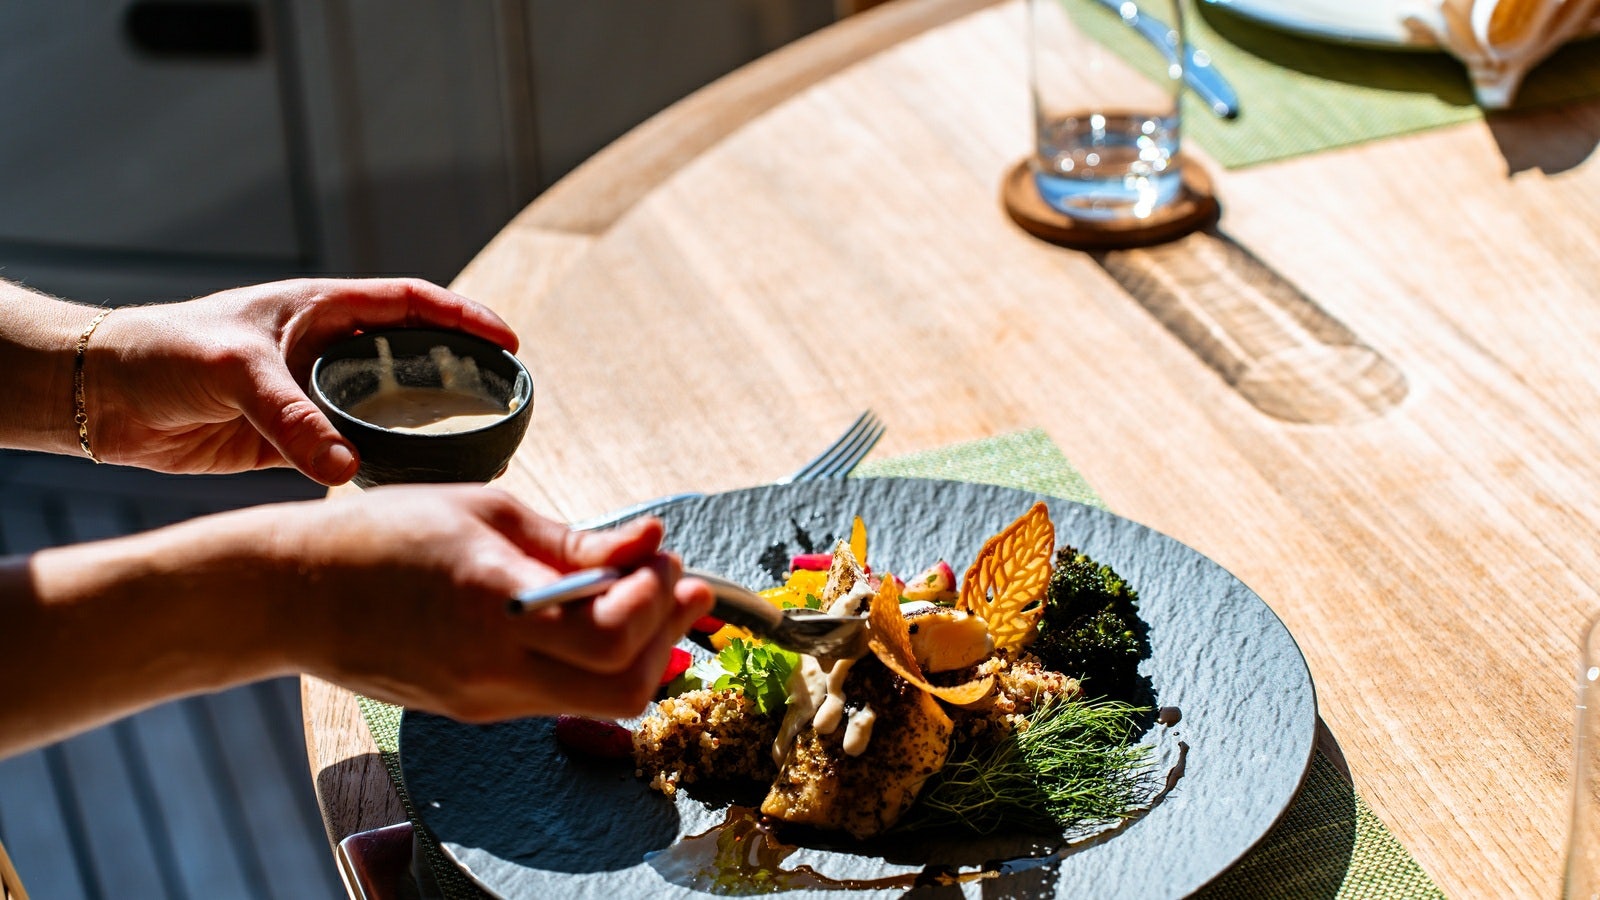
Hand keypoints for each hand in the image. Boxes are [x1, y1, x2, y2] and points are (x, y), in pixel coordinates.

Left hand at [86, 278, 517, 483]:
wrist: (102, 397)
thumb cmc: (162, 351)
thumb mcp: (234, 372)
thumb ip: (292, 419)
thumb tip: (346, 467)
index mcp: (321, 309)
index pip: (411, 304)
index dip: (464, 318)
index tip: (508, 342)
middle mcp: (323, 351)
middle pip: (410, 358)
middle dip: (459, 374)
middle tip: (503, 400)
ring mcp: (310, 397)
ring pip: (384, 411)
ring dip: (423, 427)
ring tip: (470, 449)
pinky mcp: (289, 441)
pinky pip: (348, 453)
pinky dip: (378, 467)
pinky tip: (404, 484)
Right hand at [278, 487, 714, 720]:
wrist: (289, 594)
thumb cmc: (381, 533)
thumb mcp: (483, 510)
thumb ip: (574, 540)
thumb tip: (650, 539)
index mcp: (492, 605)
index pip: (613, 637)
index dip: (658, 599)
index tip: (663, 554)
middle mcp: (491, 669)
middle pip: (624, 690)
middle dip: (667, 635)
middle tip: (675, 580)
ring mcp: (482, 701)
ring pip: (598, 701)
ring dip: (638, 648)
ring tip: (641, 590)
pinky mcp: (474, 711)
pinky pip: (559, 695)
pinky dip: (593, 659)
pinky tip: (590, 612)